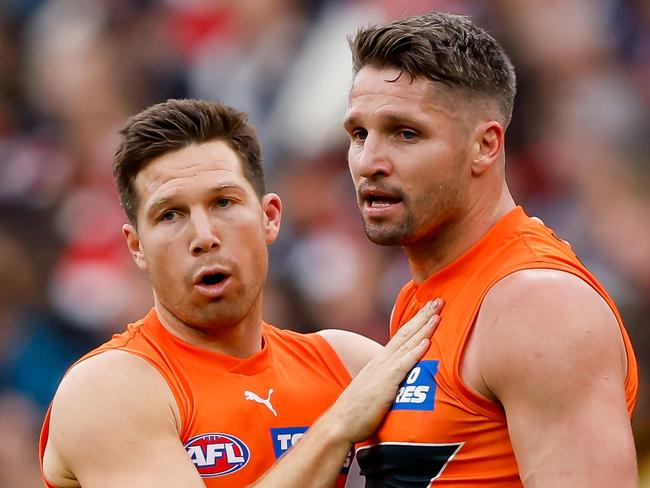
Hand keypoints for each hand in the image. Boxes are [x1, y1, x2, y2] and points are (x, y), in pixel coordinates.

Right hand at [323, 299, 441, 444]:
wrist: (339, 424)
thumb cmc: (357, 412)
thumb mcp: (375, 390)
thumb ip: (387, 382)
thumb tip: (400, 382)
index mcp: (380, 362)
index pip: (401, 336)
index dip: (416, 321)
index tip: (429, 309)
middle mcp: (381, 361)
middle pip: (405, 333)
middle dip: (423, 315)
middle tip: (439, 300)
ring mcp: (383, 370)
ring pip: (406, 343)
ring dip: (424, 327)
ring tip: (437, 312)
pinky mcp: (385, 384)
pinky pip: (403, 364)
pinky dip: (415, 351)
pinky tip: (426, 341)